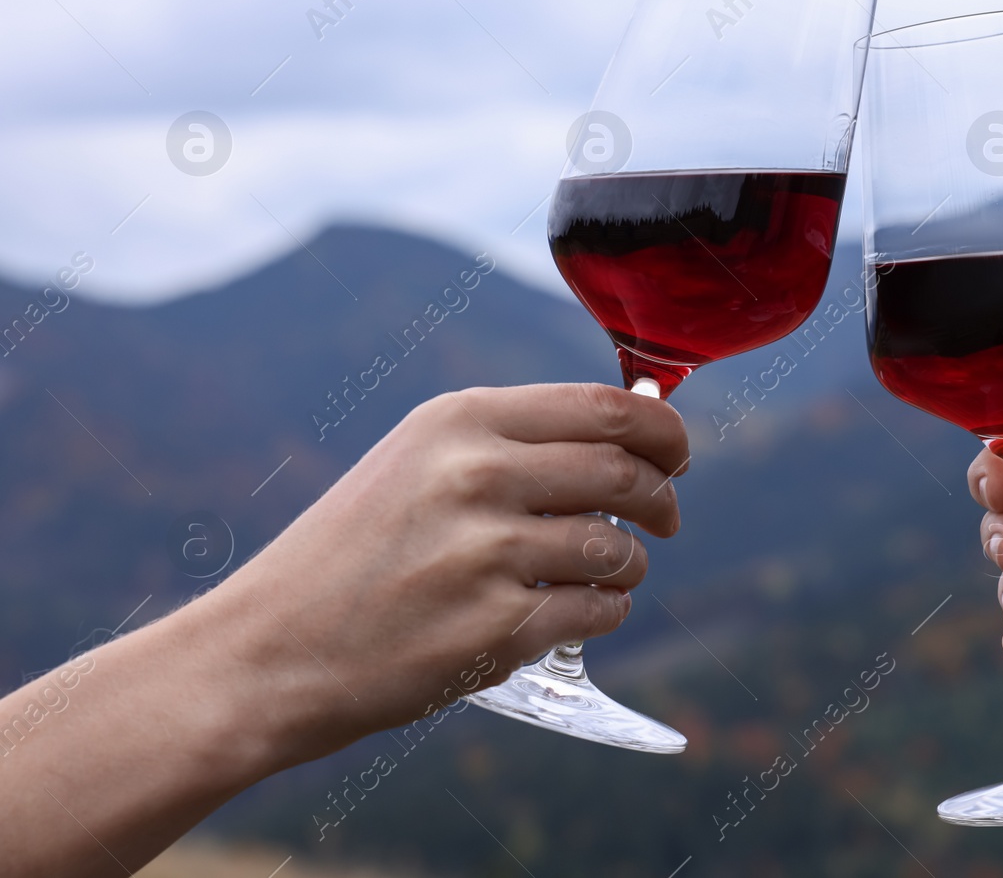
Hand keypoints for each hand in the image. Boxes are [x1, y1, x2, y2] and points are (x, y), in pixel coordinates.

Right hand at [198, 382, 689, 766]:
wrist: (270, 649)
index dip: (663, 429)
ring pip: (618, 547)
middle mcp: (476, 475)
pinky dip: (606, 611)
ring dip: (631, 563)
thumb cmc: (356, 552)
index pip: (604, 407)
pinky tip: (580, 610)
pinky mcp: (496, 629)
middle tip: (665, 515)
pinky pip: (599, 610)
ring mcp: (487, 553)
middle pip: (625, 472)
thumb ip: (516, 442)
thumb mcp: (420, 461)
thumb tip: (633, 431)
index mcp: (459, 420)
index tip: (677, 453)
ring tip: (608, 571)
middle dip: (662, 497)